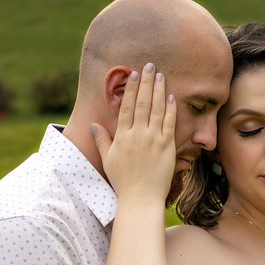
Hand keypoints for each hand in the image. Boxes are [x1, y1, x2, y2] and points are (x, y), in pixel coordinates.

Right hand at [90, 62, 176, 206]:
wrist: (140, 198)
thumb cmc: (123, 181)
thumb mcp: (108, 160)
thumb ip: (102, 140)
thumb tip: (93, 125)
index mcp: (122, 136)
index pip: (126, 106)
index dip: (130, 88)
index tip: (133, 74)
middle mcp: (137, 135)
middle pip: (142, 103)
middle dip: (146, 82)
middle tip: (150, 65)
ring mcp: (153, 140)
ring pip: (156, 110)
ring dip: (159, 91)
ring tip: (161, 75)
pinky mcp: (167, 148)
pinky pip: (169, 125)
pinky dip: (170, 110)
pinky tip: (171, 97)